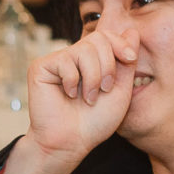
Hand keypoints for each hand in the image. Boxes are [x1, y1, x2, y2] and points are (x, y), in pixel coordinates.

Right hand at [0, 22, 138, 173]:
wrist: (71, 143)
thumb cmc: (94, 122)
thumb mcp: (120, 91)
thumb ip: (126, 63)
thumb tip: (132, 30)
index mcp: (93, 61)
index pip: (107, 36)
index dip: (121, 43)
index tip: (131, 58)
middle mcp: (75, 57)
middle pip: (98, 39)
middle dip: (108, 65)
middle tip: (104, 89)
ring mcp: (58, 61)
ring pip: (84, 49)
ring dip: (92, 77)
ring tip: (88, 98)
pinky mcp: (41, 67)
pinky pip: (65, 61)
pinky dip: (72, 82)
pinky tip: (69, 96)